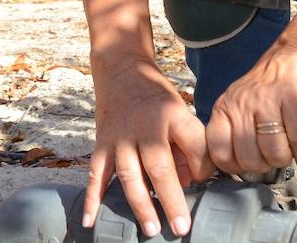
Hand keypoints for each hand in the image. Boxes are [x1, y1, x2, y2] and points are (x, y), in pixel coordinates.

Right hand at [85, 57, 214, 237]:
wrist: (122, 69)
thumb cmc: (157, 98)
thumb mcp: (181, 110)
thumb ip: (191, 144)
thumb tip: (194, 181)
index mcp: (171, 115)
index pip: (193, 143)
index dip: (203, 166)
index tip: (205, 182)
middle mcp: (144, 127)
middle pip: (158, 167)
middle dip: (171, 199)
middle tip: (181, 228)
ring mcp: (119, 137)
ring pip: (129, 175)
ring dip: (141, 204)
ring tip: (152, 230)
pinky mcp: (101, 143)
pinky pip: (96, 174)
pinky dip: (93, 198)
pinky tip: (92, 220)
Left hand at [205, 42, 296, 176]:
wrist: (296, 55)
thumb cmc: (266, 88)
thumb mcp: (238, 105)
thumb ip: (233, 132)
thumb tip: (237, 171)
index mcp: (225, 108)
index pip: (218, 151)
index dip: (234, 166)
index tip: (247, 165)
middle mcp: (242, 104)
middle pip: (248, 158)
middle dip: (263, 166)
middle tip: (271, 157)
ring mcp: (267, 101)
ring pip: (273, 152)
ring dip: (284, 159)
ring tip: (287, 151)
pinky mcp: (294, 100)